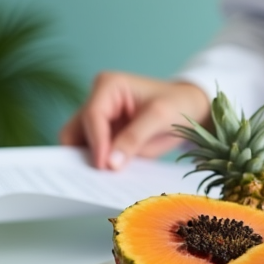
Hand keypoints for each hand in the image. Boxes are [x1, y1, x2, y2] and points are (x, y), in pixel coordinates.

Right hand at [59, 72, 209, 169]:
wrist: (189, 108)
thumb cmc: (177, 104)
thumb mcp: (160, 118)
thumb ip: (134, 139)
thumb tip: (110, 164)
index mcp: (109, 86)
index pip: (92, 116)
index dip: (96, 142)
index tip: (103, 166)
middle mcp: (98, 100)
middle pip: (75, 130)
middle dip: (83, 152)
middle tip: (97, 175)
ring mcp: (99, 119)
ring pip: (78, 144)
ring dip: (89, 160)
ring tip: (103, 178)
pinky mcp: (104, 135)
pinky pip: (92, 152)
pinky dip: (98, 163)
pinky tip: (110, 175)